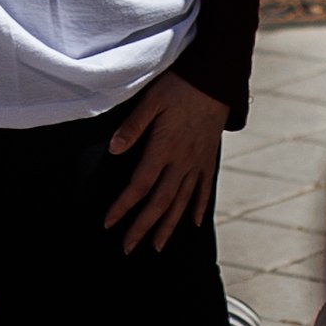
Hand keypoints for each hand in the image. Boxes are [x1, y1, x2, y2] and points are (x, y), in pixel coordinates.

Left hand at [103, 72, 226, 250]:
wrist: (216, 77)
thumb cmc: (180, 85)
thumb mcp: (151, 99)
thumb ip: (132, 126)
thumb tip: (113, 150)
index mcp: (163, 148)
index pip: (139, 186)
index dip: (123, 207)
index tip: (109, 224)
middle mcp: (181, 161)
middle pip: (159, 202)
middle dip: (142, 227)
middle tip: (128, 248)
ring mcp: (197, 162)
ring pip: (181, 202)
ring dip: (168, 226)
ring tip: (157, 246)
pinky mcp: (208, 158)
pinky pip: (204, 189)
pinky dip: (197, 208)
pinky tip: (193, 223)